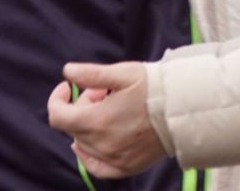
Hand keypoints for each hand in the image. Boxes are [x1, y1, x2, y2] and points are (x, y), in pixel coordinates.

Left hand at [47, 61, 167, 178]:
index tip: (67, 87)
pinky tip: (90, 144)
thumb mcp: (121, 73)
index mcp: (97, 120)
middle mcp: (102, 144)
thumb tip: (67, 72)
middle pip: (73, 127)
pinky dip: (88, 155)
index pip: (58, 116)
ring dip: (88, 126)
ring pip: (84, 143)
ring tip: (111, 109)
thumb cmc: (153, 88)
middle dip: (80, 107)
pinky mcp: (125, 167)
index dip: (57, 99)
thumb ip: (90, 74)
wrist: (182, 111)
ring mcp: (113, 158)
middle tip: (102, 93)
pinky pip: (96, 167)